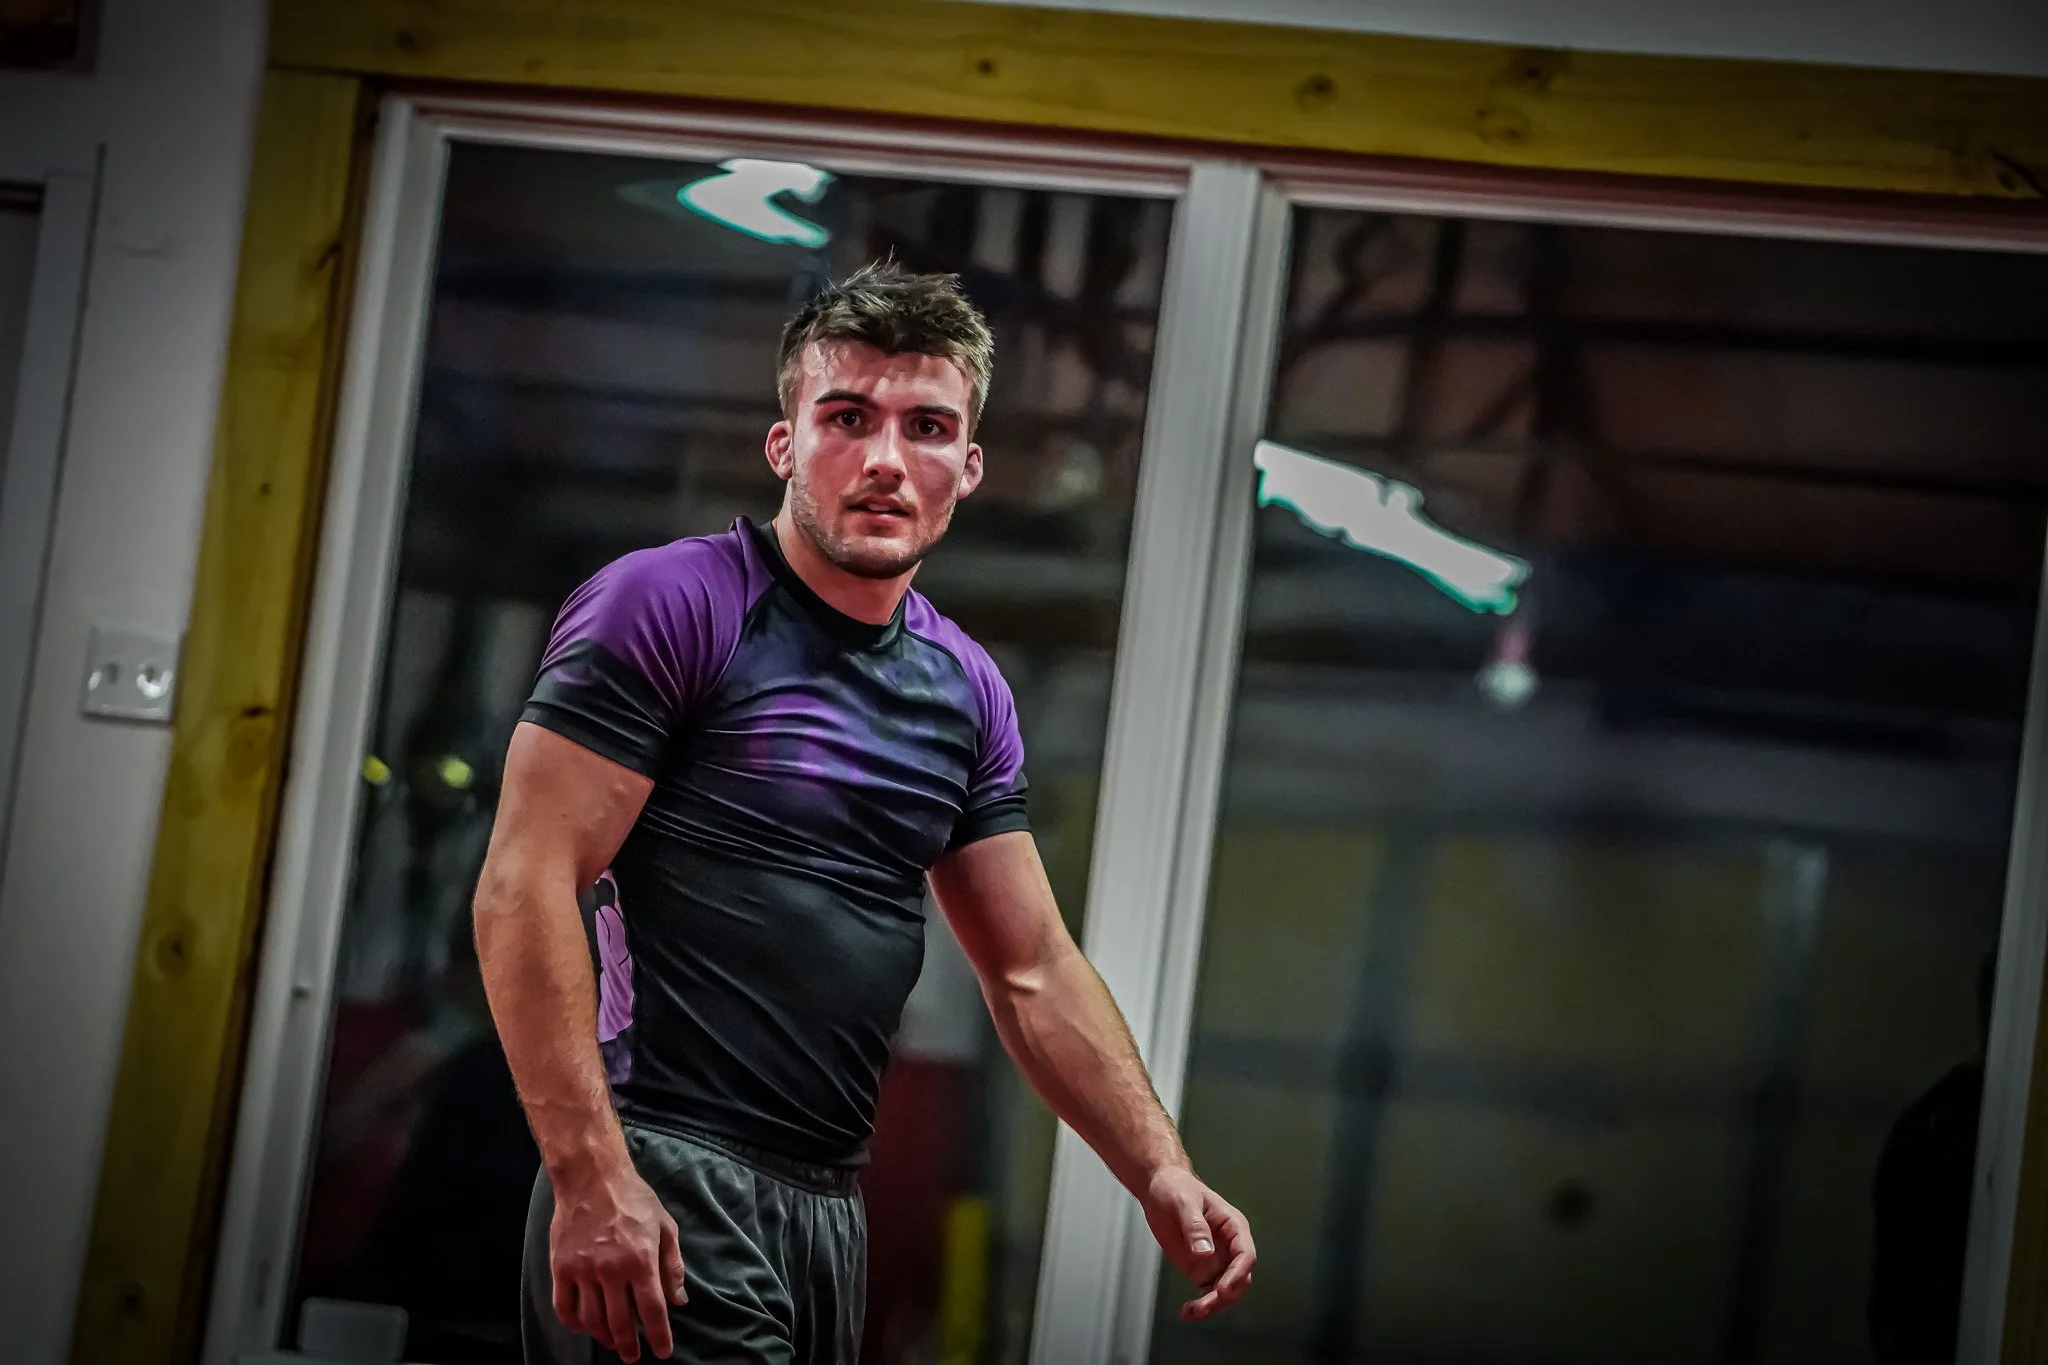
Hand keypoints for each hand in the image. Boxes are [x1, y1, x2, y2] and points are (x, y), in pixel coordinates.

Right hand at [550, 1159, 687, 1360]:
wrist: (592, 1177)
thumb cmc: (633, 1199)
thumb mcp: (665, 1226)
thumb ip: (672, 1265)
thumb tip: (679, 1300)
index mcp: (641, 1260)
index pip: (652, 1310)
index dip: (658, 1336)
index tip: (662, 1353)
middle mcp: (611, 1270)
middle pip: (620, 1323)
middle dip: (629, 1346)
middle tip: (633, 1356)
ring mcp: (583, 1270)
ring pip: (592, 1320)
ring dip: (603, 1337)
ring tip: (613, 1343)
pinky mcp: (561, 1268)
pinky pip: (565, 1307)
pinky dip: (575, 1324)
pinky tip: (585, 1327)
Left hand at [1142, 1165, 1255, 1321]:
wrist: (1160, 1188)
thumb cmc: (1176, 1188)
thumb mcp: (1183, 1202)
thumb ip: (1195, 1226)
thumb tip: (1204, 1252)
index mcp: (1233, 1226)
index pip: (1245, 1255)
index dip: (1237, 1275)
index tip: (1222, 1289)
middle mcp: (1229, 1246)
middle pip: (1239, 1280)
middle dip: (1224, 1297)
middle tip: (1202, 1306)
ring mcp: (1217, 1260)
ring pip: (1225, 1291)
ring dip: (1213, 1306)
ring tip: (1191, 1313)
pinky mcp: (1201, 1269)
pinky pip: (1208, 1292)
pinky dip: (1202, 1305)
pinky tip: (1188, 1312)